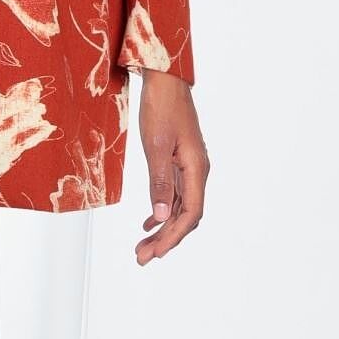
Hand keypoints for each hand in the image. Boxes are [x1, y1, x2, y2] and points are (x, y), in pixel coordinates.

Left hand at [135, 70, 208, 265]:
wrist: (164, 81)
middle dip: (165, 239)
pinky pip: (174, 195)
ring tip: (141, 247)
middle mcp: (197, 171)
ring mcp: (189, 167)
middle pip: (186, 216)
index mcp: (196, 169)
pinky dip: (162, 211)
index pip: (190, 214)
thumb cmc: (161, 108)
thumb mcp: (156, 147)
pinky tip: (149, 223)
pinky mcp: (179, 162)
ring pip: (179, 208)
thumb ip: (159, 183)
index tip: (154, 253)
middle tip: (141, 258)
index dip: (173, 236)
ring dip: (162, 229)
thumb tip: (161, 217)